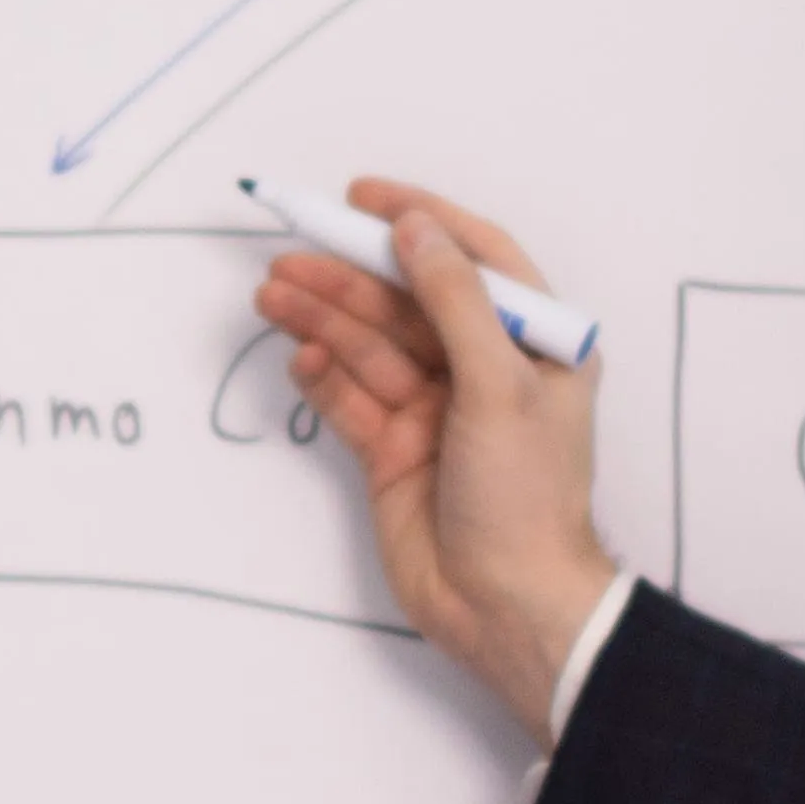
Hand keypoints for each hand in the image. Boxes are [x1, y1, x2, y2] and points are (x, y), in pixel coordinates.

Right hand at [249, 175, 615, 734]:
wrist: (507, 607)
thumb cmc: (525, 494)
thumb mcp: (499, 384)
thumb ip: (454, 300)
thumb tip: (415, 229)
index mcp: (532, 344)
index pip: (473, 258)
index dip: (420, 221)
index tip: (363, 197)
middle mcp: (482, 370)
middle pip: (407, 302)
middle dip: (350, 275)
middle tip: (291, 253)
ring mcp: (433, 411)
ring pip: (370, 347)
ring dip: (323, 318)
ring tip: (272, 295)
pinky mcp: (392, 453)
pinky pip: (351, 398)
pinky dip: (324, 375)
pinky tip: (299, 355)